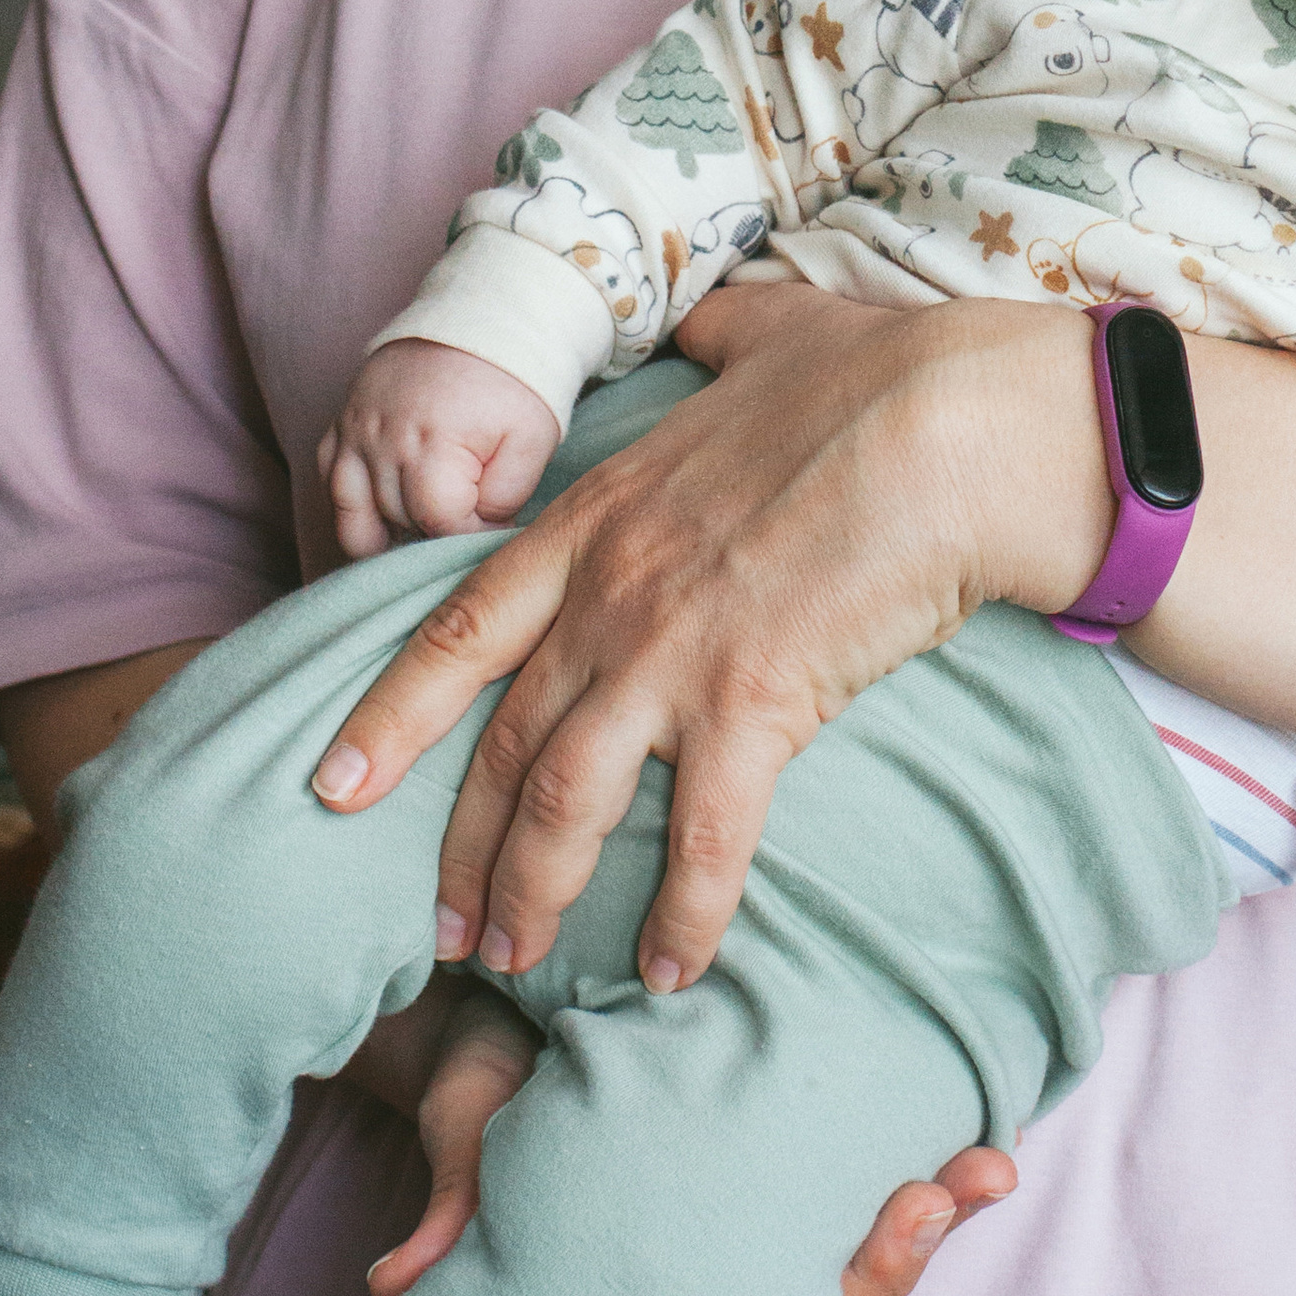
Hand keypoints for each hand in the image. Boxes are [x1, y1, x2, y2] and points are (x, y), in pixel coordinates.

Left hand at [307, 284, 1109, 992]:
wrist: (961, 420)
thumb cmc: (881, 373)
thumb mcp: (767, 332)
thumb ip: (720, 337)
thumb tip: (719, 322)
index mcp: (597, 515)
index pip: (457, 628)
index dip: (389, 715)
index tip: (334, 784)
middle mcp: (610, 591)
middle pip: (500, 740)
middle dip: (458, 846)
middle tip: (439, 928)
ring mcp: (673, 649)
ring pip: (564, 798)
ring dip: (533, 892)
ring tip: (513, 961)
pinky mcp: (756, 701)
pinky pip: (699, 838)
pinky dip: (681, 916)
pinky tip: (674, 974)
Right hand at [318, 338, 561, 559]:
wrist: (482, 318)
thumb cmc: (512, 380)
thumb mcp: (532, 439)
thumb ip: (506, 496)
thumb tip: (481, 530)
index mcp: (432, 444)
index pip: (438, 523)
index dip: (471, 533)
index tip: (493, 520)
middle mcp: (382, 441)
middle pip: (398, 521)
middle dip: (436, 529)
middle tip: (467, 513)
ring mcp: (355, 431)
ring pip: (354, 514)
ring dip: (392, 527)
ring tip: (427, 520)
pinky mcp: (342, 423)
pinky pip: (330, 481)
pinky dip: (352, 504)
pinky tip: (384, 510)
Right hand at [355, 978, 1017, 1295]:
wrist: (517, 1021)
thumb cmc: (490, 1106)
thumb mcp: (470, 1146)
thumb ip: (458, 1211)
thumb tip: (402, 1279)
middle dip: (882, 1277)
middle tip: (929, 1206)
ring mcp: (759, 1242)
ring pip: (859, 1271)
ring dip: (931, 1229)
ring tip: (986, 1170)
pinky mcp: (793, 1176)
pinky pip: (870, 1196)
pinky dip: (933, 1179)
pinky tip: (988, 1142)